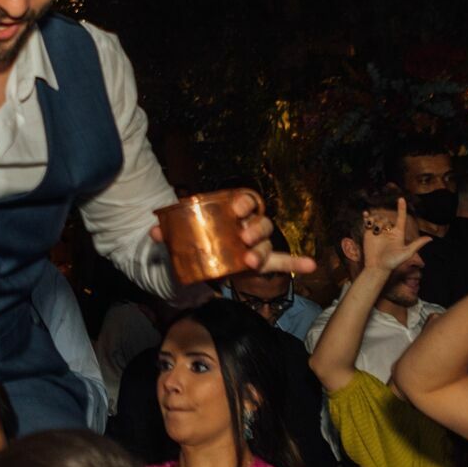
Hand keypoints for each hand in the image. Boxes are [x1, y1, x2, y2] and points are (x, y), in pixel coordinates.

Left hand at [149, 192, 316, 277]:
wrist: (194, 253)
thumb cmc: (193, 234)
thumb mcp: (179, 232)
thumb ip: (169, 230)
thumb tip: (154, 231)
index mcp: (232, 211)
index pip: (245, 200)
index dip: (244, 202)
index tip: (236, 208)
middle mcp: (248, 226)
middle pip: (261, 223)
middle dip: (255, 229)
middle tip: (243, 238)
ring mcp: (256, 244)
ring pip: (268, 244)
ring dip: (264, 250)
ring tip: (252, 260)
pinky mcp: (259, 263)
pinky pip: (282, 262)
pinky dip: (296, 263)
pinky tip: (312, 266)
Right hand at [362, 199, 431, 275]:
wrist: (377, 267)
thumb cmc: (393, 262)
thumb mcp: (406, 253)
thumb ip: (417, 244)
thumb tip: (431, 239)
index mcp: (398, 234)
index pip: (401, 218)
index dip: (401, 208)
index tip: (401, 199)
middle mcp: (388, 231)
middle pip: (386, 218)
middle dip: (382, 221)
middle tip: (379, 231)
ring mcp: (378, 232)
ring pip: (377, 218)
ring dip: (375, 221)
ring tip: (372, 230)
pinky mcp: (369, 233)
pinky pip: (368, 221)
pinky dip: (366, 217)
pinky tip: (365, 214)